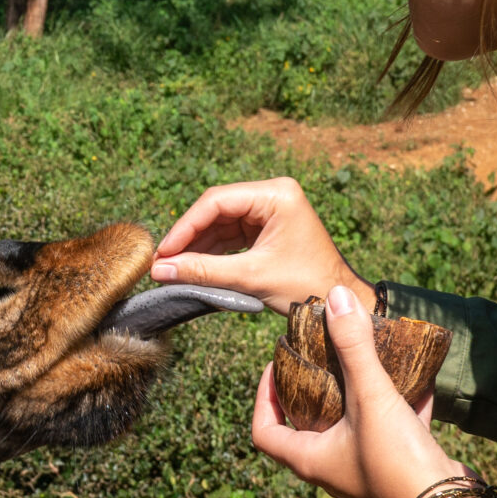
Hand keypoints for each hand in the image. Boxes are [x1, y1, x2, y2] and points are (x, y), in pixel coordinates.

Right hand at [154, 177, 372, 313]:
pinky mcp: (267, 228)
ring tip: (172, 268)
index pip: (217, 202)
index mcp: (276, 194)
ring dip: (197, 246)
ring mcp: (270, 210)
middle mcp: (273, 195)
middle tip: (162, 262)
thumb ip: (203, 271)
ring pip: (221, 223)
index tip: (164, 251)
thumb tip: (159, 270)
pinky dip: (212, 252)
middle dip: (189, 237)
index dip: (185, 226)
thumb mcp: (250, 277)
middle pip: (216, 210)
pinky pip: (231, 235)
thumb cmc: (306, 286)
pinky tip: (192, 267)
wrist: (337, 303)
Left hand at [251, 285, 462, 497]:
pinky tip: (417, 379)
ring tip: (364, 360)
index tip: (278, 364)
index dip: (263, 397)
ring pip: (352, 425)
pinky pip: (391, 430)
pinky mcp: (398, 465)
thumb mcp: (371, 398)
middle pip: (306, 425)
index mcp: (309, 459)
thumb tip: (334, 298)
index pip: (264, 431)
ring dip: (357, 395)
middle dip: (312, 389)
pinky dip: (399, 406)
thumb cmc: (397, 460)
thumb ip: (353, 348)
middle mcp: (332, 467)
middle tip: (321, 356)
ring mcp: (365, 468)